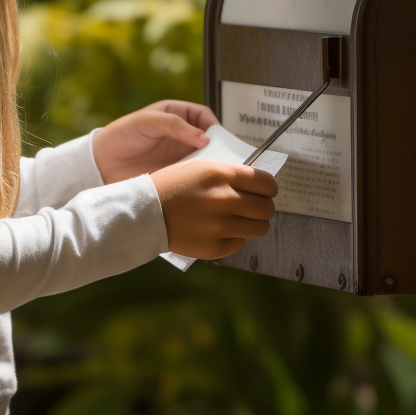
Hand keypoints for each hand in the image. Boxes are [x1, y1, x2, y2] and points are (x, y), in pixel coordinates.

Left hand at [91, 100, 216, 182]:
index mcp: (177, 115)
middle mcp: (181, 135)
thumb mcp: (148, 121)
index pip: (204, 116)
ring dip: (211, 163)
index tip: (217, 137)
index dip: (213, 125)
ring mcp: (179, 155)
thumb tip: (204, 138)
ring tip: (213, 170)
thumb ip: (175, 125)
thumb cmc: (122, 135)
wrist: (102, 163)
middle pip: (209, 139)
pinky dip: (200, 177)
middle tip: (223, 157)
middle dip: (218, 146)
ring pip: (205, 157)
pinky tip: (201, 181)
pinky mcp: (175, 174)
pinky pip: (194, 174)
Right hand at [152, 160, 277, 258]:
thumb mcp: (200, 167)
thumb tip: (258, 183)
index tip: (267, 191)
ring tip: (240, 219)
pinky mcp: (214, 247)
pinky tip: (220, 230)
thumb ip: (229, 174)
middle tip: (253, 206)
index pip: (265, 183)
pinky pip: (240, 243)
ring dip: (253, 223)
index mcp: (220, 175)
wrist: (145, 213)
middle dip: (264, 206)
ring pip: (259, 228)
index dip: (270, 188)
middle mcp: (223, 199)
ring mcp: (220, 226)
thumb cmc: (172, 186)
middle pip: (267, 208)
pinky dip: (234, 237)